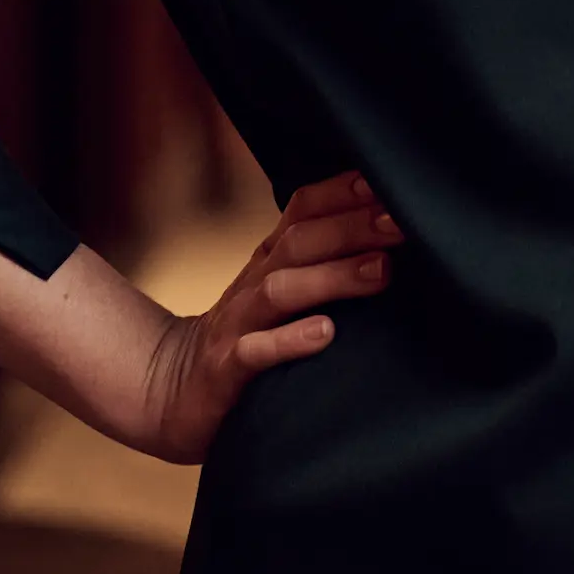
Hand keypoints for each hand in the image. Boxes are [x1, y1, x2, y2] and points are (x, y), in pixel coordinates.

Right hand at [129, 172, 399, 463]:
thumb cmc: (250, 336)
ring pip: (280, 291)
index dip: (344, 191)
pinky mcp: (225, 371)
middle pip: (299, 242)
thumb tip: (395, 230)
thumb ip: (324, 259)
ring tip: (380, 271)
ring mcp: (237, 325)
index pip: (304, 208)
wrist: (170, 391)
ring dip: (332, 277)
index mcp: (270, 259)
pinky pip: (254, 352)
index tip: (390, 183)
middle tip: (403, 224)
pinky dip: (289, 341)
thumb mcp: (282, 289)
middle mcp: (254, 283)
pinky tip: (325, 335)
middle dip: (352, 227)